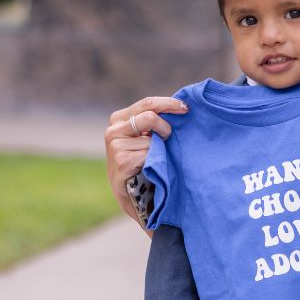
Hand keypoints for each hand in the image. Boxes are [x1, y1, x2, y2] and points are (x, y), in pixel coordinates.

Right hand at [104, 97, 188, 223]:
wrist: (132, 196)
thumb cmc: (143, 162)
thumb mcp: (146, 137)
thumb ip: (154, 121)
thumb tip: (181, 107)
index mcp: (119, 118)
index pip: (148, 103)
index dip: (169, 104)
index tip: (186, 109)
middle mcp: (113, 130)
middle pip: (150, 116)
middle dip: (166, 127)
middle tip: (169, 138)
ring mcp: (115, 146)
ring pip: (152, 139)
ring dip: (159, 150)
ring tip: (152, 161)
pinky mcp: (121, 161)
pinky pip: (150, 155)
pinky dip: (155, 162)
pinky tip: (147, 170)